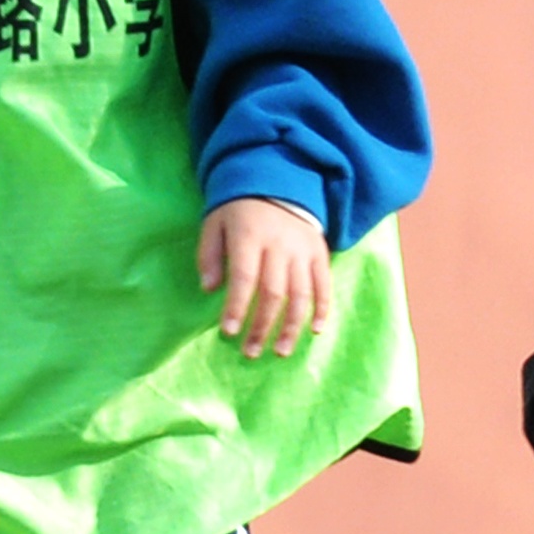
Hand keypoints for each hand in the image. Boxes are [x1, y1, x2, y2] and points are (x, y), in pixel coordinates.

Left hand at [199, 197, 329, 357]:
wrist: (278, 181)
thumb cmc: (239, 210)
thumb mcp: (215, 224)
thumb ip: (209, 255)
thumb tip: (209, 289)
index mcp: (249, 237)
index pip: (245, 278)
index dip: (237, 307)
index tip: (230, 332)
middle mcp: (279, 246)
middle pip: (273, 293)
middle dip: (262, 326)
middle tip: (251, 352)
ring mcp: (302, 251)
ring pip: (300, 294)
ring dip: (291, 326)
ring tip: (281, 351)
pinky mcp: (320, 253)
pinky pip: (324, 284)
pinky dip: (322, 309)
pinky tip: (315, 331)